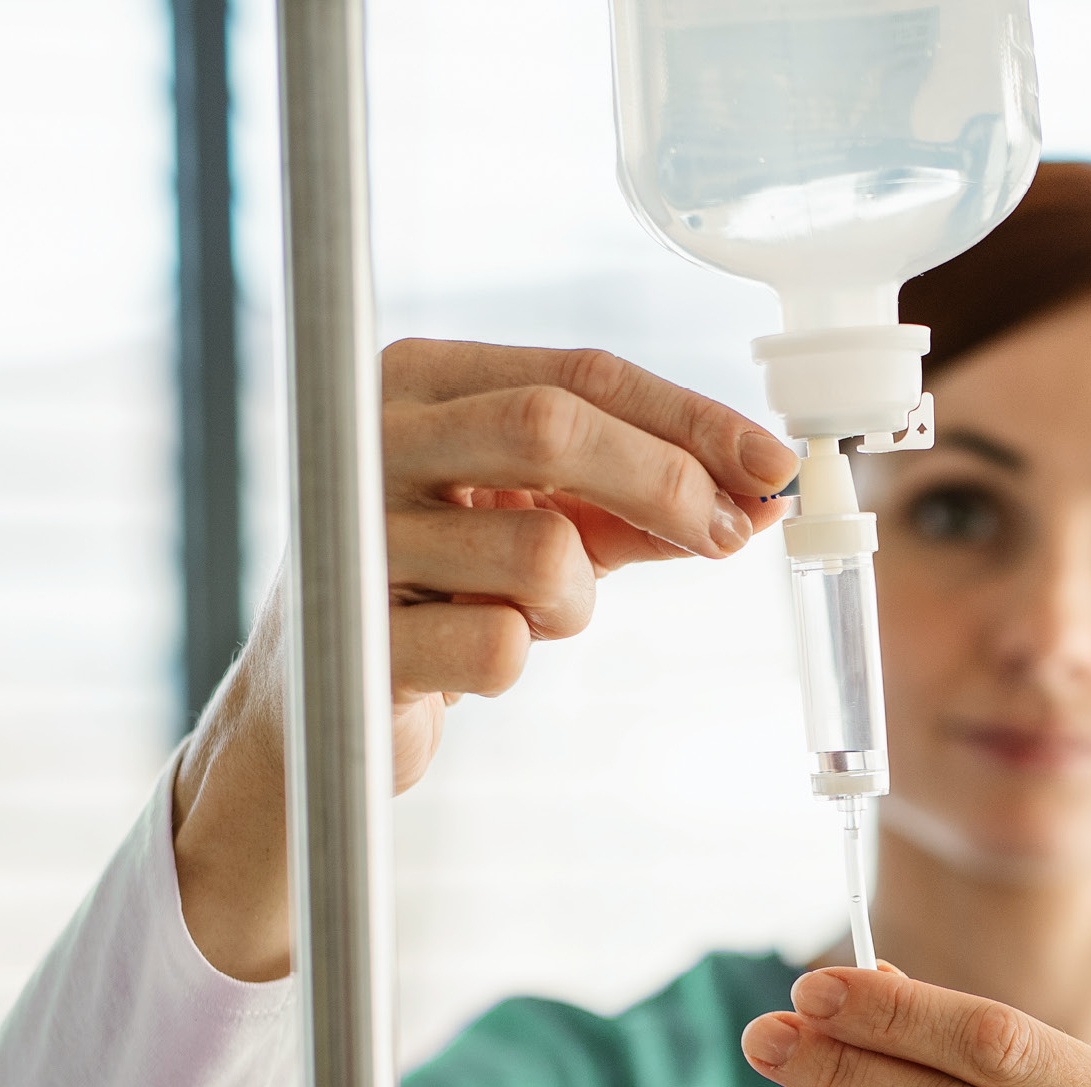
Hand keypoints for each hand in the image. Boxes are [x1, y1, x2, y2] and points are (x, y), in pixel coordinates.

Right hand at [172, 340, 797, 981]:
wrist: (313, 709)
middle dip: (667, 483)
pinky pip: (504, 647)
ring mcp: (352, 535)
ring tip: (529, 616)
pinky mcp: (354, 639)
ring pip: (543, 552)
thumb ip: (638, 501)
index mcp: (418, 383)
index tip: (776, 463)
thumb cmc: (442, 593)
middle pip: (554, 427)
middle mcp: (369, 436)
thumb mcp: (538, 522)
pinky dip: (518, 660)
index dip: (692, 417)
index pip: (580, 373)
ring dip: (577, 602)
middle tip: (732, 534)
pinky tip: (469, 659)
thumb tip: (759, 494)